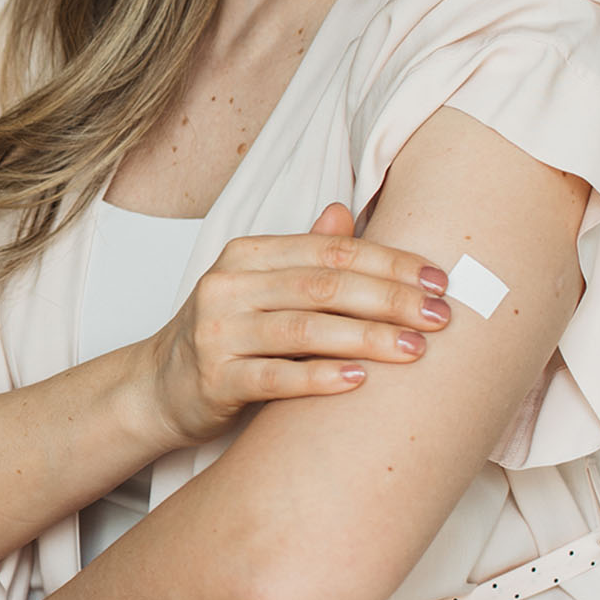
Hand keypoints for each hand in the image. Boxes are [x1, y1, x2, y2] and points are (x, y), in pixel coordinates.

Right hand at [143, 201, 451, 447]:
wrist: (160, 387)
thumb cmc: (228, 335)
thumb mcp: (261, 287)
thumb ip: (305, 255)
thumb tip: (346, 211)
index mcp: (248, 255)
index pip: (331, 250)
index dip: (390, 261)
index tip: (438, 280)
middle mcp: (229, 285)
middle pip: (324, 285)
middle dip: (389, 298)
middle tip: (440, 317)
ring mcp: (218, 332)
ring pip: (302, 329)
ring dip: (366, 338)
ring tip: (415, 350)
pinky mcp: (213, 379)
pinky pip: (274, 377)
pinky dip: (319, 377)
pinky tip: (359, 381)